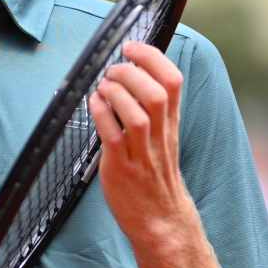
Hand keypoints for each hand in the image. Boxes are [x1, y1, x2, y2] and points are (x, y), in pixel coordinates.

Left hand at [87, 41, 194, 249]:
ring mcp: (141, 153)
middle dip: (132, 72)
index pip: (173, 81)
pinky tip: (94, 104)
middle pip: (157, 93)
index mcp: (170, 124)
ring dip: (117, 92)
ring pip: (137, 114)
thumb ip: (152, 109)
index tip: (133, 47)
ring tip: (104, 86)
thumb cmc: (155, 176)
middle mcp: (159, 136)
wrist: (160, 220)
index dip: (153, 58)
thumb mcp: (162, 138)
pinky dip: (101, 114)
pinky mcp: (121, 168)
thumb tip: (132, 74)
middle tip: (114, 68)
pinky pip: (113, 137)